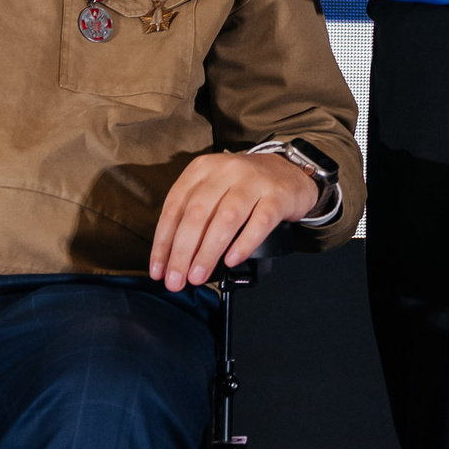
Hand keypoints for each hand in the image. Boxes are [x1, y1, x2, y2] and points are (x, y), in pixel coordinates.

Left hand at [148, 151, 321, 290]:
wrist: (289, 172)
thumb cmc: (244, 188)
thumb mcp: (214, 190)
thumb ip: (195, 216)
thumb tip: (173, 259)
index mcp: (203, 169)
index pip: (175, 206)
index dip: (163, 241)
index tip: (158, 269)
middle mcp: (226, 170)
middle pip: (198, 214)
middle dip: (182, 252)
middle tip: (176, 279)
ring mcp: (254, 181)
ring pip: (226, 218)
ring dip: (208, 252)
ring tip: (199, 276)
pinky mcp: (277, 196)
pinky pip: (259, 222)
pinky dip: (243, 244)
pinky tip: (231, 260)